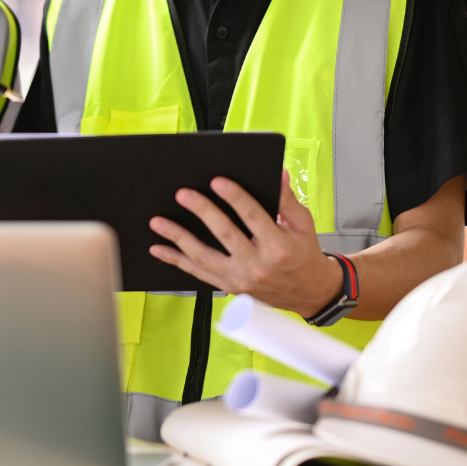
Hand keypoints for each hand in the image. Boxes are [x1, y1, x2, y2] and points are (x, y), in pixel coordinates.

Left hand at [148, 170, 342, 316]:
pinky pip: (198, 272)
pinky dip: (176, 260)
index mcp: (278, 247)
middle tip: (183, 194)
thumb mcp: (303, 224)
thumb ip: (287, 199)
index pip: (253, 217)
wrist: (307, 292)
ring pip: (203, 256)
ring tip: (158, 221)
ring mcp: (240, 279)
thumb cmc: (303, 254)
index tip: (218, 181)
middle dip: (202, 211)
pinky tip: (159, 248)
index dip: (235, 198)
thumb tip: (278, 173)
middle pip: (225, 234)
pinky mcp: (229, 286)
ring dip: (178, 238)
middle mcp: (258, 265)